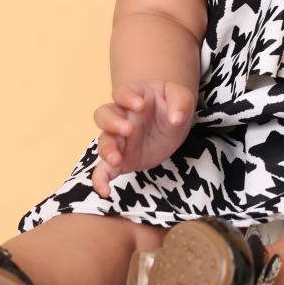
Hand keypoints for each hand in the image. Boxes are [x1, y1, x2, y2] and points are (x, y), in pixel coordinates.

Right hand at [91, 81, 196, 196]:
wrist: (173, 125)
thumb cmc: (173, 106)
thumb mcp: (182, 98)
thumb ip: (180, 102)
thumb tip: (175, 117)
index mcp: (134, 97)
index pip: (122, 93)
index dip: (127, 98)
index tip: (140, 105)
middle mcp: (121, 117)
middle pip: (103, 115)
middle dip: (112, 123)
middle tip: (128, 130)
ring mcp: (119, 139)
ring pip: (103, 141)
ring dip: (106, 150)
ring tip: (116, 159)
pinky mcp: (121, 159)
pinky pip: (104, 169)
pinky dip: (101, 179)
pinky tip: (105, 191)